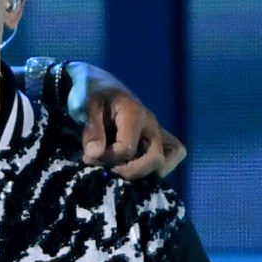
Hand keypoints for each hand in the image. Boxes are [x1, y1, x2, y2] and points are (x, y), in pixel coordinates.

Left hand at [67, 62, 186, 179]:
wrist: (103, 88)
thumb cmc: (96, 95)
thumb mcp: (88, 107)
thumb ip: (92, 130)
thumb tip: (95, 154)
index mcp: (135, 113)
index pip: (127, 149)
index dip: (107, 159)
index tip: (89, 156)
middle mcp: (152, 124)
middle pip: (155, 160)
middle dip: (128, 171)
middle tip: (106, 166)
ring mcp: (159, 133)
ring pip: (165, 162)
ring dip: (142, 173)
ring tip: (120, 166)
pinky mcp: (162, 139)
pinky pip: (173, 156)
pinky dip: (155, 169)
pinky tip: (134, 167)